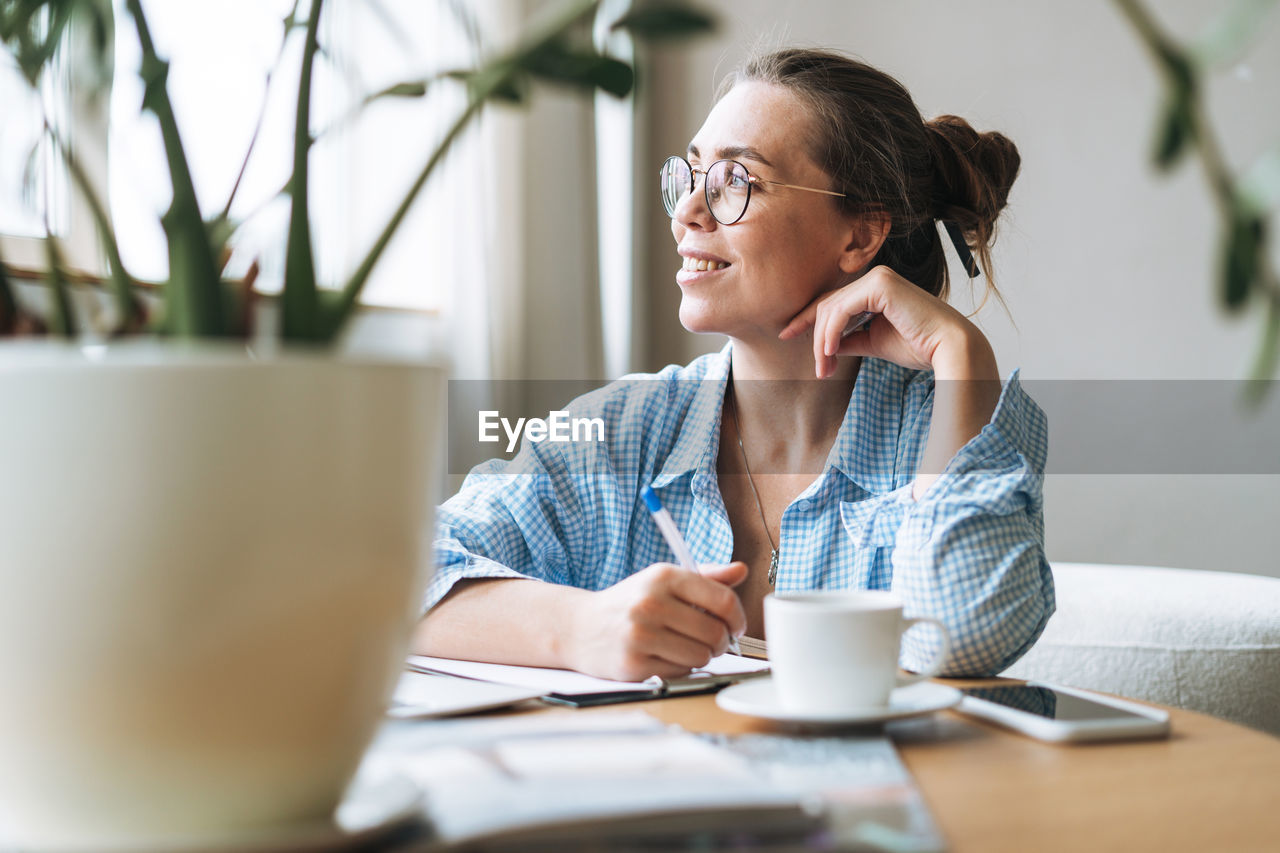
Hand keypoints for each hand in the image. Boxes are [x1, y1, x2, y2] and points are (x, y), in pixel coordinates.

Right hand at [565, 562, 747, 681]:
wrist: (579, 627)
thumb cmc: (629, 603)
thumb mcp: (663, 581)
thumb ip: (706, 577)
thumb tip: (741, 570)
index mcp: (663, 576)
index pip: (723, 600)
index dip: (738, 618)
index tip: (735, 626)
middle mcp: (651, 602)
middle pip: (715, 633)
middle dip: (720, 642)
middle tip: (710, 642)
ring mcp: (641, 634)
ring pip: (701, 656)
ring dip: (700, 656)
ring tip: (684, 647)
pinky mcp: (634, 663)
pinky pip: (680, 673)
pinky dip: (680, 668)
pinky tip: (664, 657)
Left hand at [779, 265, 987, 378]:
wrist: (948, 349)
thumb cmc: (918, 346)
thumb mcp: (873, 342)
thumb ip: (849, 339)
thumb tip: (825, 346)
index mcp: (875, 288)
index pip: (832, 302)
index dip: (806, 320)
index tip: (786, 336)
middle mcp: (875, 278)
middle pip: (827, 306)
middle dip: (815, 339)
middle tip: (818, 370)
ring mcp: (877, 278)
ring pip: (831, 309)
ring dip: (822, 341)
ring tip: (824, 368)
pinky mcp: (880, 285)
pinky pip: (841, 310)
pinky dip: (831, 332)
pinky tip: (830, 352)